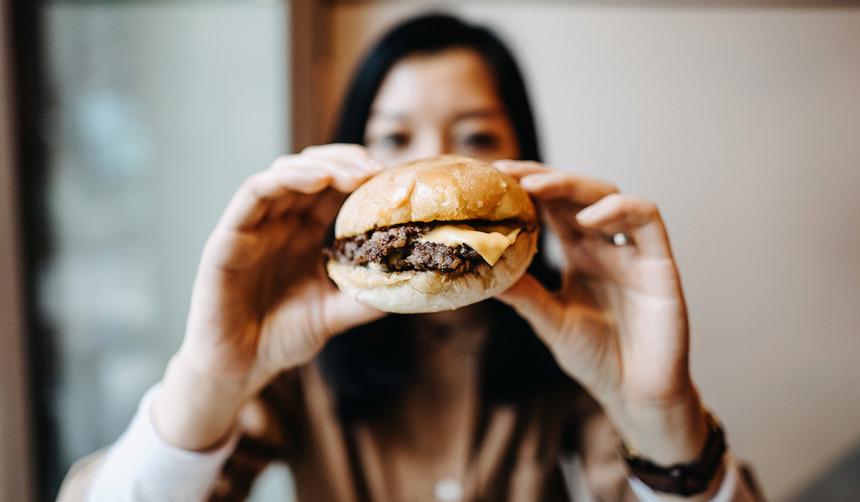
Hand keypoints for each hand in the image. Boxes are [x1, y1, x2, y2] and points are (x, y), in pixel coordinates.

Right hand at [154, 145, 385, 449]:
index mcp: (303, 233)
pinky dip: (287, 178)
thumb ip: (365, 299)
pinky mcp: (229, 236)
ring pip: (285, 172)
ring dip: (323, 164)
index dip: (362, 176)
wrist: (238, 368)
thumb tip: (407, 286)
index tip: (393, 179)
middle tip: (378, 170)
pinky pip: (254, 193)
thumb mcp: (333, 314)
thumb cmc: (281, 338)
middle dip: (348, 162)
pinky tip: (319, 179)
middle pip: (313, 170)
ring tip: (356, 173)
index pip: (333, 188)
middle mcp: (279, 222)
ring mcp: (253, 226)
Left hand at [494, 160, 708, 467]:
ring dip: (573, 185)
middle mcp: (606, 245)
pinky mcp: (660, 264)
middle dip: (542, 177)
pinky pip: (647, 221)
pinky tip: (587, 218)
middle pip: (576, 193)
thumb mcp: (550, 320)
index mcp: (579, 254)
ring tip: (537, 188)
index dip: (525, 187)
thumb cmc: (597, 357)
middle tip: (507, 174)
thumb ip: (523, 294)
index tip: (491, 178)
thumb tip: (478, 272)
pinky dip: (618, 210)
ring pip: (609, 195)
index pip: (552, 206)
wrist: (635, 395)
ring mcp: (633, 252)